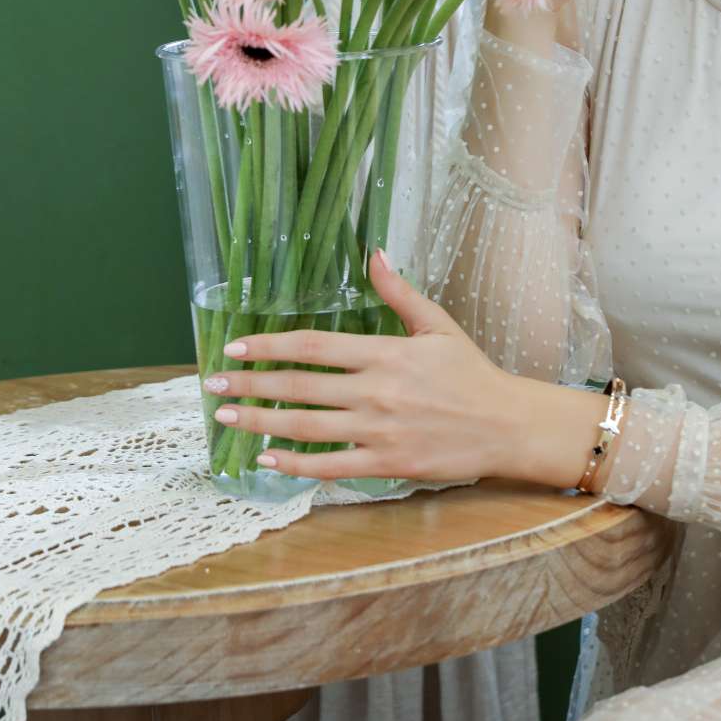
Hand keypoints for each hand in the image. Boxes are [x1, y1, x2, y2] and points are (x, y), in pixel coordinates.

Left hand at [201, 251, 529, 483]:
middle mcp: (376, 391)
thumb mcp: (438, 324)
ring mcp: (379, 431)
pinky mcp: (387, 464)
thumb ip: (399, 292)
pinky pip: (332, 467)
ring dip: (260, 423)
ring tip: (226, 417)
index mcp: (385, 353)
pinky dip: (295, 465)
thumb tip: (374, 253)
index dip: (268, 345)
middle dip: (250, 384)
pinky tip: (267, 460)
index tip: (234, 345)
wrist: (507, 425)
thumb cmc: (471, 373)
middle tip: (212, 384)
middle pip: (299, 387)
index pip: (313, 346)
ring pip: (306, 428)